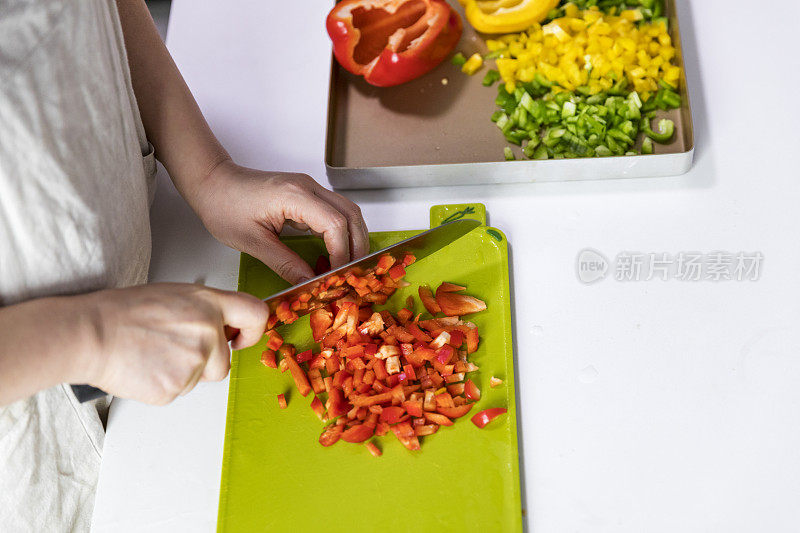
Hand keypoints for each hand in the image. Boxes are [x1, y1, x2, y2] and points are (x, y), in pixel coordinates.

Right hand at [79, 283, 267, 404]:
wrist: (90, 333)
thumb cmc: (123, 312)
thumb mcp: (175, 296)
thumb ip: (204, 311)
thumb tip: (220, 327)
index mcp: (208, 304)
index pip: (256, 313)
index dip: (253, 330)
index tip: (242, 338)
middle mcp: (207, 331)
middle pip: (225, 361)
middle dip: (206, 362)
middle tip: (174, 349)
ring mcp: (193, 361)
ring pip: (201, 378)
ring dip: (184, 373)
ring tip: (155, 354)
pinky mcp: (176, 387)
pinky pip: (179, 391)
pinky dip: (164, 384)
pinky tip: (146, 367)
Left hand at [190, 160, 369, 283]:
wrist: (212, 183)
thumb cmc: (224, 206)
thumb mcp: (252, 242)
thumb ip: (285, 264)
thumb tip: (309, 283)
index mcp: (294, 195)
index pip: (335, 224)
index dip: (341, 253)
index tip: (336, 275)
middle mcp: (308, 187)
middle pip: (351, 214)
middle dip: (357, 246)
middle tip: (351, 273)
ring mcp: (309, 188)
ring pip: (347, 211)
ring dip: (352, 238)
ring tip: (346, 265)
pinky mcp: (306, 194)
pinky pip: (335, 212)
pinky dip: (340, 232)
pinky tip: (332, 253)